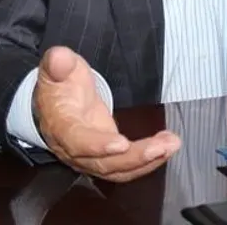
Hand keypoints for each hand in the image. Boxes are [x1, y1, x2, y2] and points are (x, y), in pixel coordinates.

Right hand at [34, 46, 179, 181]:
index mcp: (61, 127)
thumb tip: (59, 57)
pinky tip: (166, 147)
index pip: (77, 142)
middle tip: (161, 147)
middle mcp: (75, 150)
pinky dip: (149, 161)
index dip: (98, 145)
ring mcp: (91, 158)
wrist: (56, 106)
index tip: (122, 144)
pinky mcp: (107, 158)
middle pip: (104, 163)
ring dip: (147, 161)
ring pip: (119, 169)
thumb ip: (58, 63)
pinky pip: (127, 167)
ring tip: (171, 145)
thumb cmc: (59, 87)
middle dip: (134, 157)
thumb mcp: (56, 69)